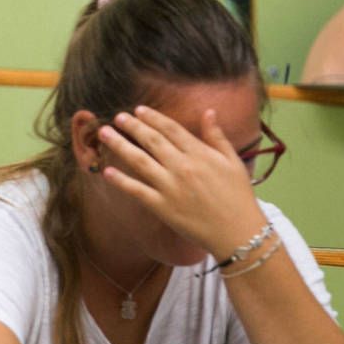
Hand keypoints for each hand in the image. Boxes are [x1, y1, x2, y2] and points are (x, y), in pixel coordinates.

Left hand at [97, 106, 265, 259]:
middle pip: (152, 141)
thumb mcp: (233, 162)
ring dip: (119, 145)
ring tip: (104, 133)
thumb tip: (208, 111)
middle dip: (132, 126)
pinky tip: (106, 171)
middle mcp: (183, 167)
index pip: (171, 129)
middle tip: (118, 117)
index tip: (138, 109)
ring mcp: (171, 187)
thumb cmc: (238, 196)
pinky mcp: (163, 207)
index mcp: (200, 154)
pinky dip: (121, 181)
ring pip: (139, 161)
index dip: (153, 118)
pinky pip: (137, 191)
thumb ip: (217, 136)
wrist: (239, 233)